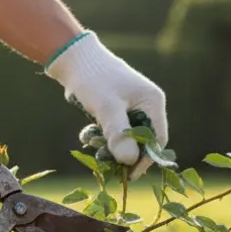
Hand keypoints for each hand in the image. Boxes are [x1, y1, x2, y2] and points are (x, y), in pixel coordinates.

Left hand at [46, 31, 167, 179]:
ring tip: (92, 143)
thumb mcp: (107, 108)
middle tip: (107, 164)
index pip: (158, 140)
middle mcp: (146, 104)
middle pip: (143, 140)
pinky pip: (115, 130)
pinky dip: (103, 136)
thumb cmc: (94, 79)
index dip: (146, 159)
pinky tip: (87, 136)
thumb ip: (120, 134)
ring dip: (110, 145)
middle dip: (124, 153)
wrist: (72, 58)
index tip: (128, 173)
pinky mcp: (117, 108)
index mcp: (152, 102)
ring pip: (127, 137)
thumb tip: (130, 161)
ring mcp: (132, 106)